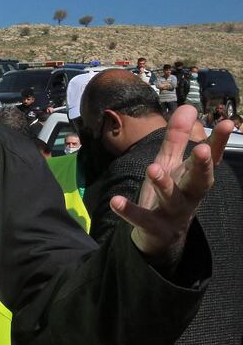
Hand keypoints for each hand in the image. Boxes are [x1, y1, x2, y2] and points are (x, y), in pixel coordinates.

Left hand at [109, 105, 232, 263]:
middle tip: (203, 150)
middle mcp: (188, 195)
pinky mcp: (153, 227)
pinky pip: (141, 219)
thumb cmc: (170, 194)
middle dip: (202, 166)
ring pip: (172, 198)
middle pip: (200, 181)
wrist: (160, 237)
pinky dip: (129, 211)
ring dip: (164, 184)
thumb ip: (178, 138)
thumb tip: (188, 107)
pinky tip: (116, 201)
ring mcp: (172, 212)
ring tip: (153, 168)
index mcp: (193, 178)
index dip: (219, 142)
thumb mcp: (171, 164)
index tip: (229, 123)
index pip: (210, 159)